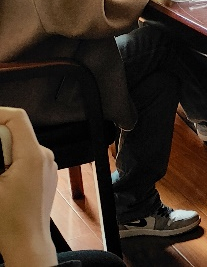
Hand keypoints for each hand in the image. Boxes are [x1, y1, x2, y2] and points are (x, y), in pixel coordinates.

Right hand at [0, 107, 58, 266]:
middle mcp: (45, 156)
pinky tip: (2, 181)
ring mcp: (48, 166)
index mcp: (33, 155)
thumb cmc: (7, 221)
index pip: (17, 118)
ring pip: (19, 146)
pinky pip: (26, 158)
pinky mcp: (45, 175)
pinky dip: (10, 163)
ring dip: (1, 153)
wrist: (26, 243)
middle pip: (16, 132)